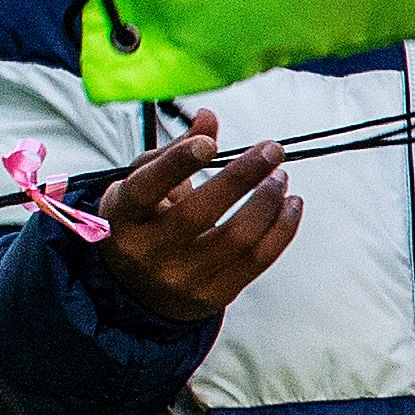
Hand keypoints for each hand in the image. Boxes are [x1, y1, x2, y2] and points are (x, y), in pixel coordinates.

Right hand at [95, 109, 302, 321]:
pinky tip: (290, 207)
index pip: (147, 189)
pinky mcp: (212, 296)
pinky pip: (257, 261)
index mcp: (124, 216)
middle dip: (243, 176)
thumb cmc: (143, 223)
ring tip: (280, 178)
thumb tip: (208, 118)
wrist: (137, 290)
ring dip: (268, 201)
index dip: (178, 163)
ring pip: (237, 238)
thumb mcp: (143, 184)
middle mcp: (149, 252)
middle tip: (271, 151)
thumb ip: (175, 150)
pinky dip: (281, 230)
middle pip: (200, 213)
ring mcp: (181, 278)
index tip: (209, 143)